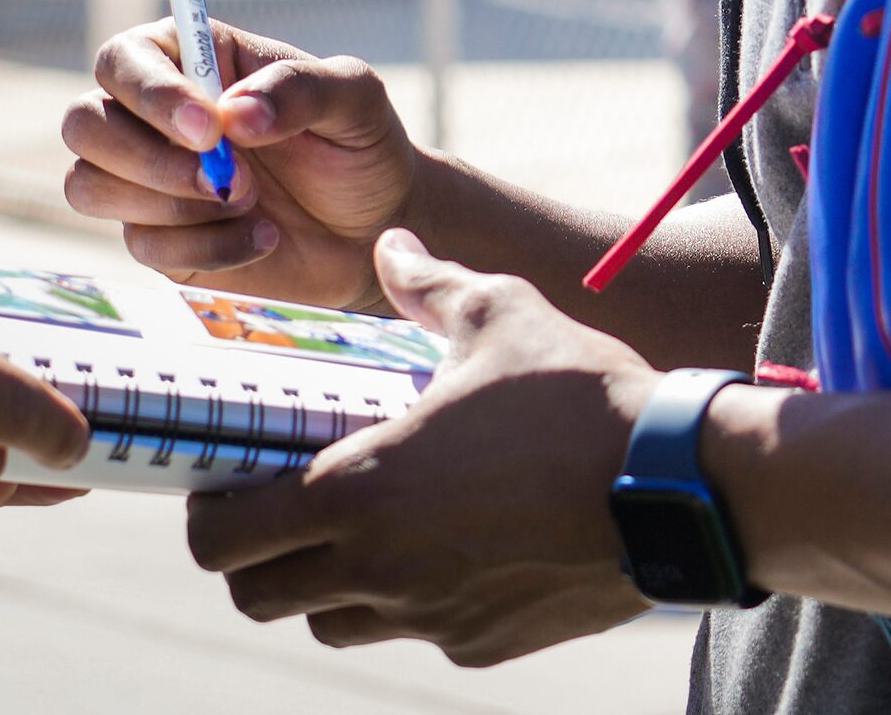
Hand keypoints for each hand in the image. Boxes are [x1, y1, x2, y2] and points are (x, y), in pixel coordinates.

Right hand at [63, 18, 427, 311]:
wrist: (375, 229)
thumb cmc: (361, 147)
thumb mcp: (355, 101)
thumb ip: (301, 90)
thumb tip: (235, 113)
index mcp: (197, 61)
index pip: (124, 58)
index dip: (151, 93)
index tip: (208, 127)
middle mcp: (156, 116)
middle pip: (83, 122)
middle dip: (146, 156)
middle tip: (226, 176)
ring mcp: (149, 179)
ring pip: (88, 185)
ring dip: (169, 202)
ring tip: (251, 201)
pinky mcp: (157, 236)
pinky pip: (140, 244)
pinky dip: (206, 246)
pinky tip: (262, 238)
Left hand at [187, 231, 657, 664]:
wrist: (678, 489)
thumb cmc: (582, 397)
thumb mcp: (504, 316)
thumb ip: (432, 286)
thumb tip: (393, 246)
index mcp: (360, 486)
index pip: (221, 540)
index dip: (212, 515)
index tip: (235, 484)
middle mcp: (377, 565)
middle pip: (258, 597)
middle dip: (259, 560)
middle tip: (291, 513)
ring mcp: (427, 614)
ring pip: (331, 624)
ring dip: (332, 587)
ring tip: (375, 533)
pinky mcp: (480, 644)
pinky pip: (420, 632)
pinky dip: (419, 602)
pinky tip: (463, 550)